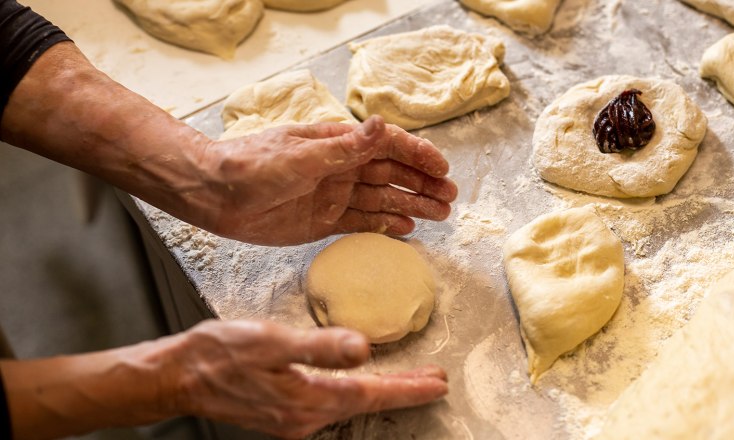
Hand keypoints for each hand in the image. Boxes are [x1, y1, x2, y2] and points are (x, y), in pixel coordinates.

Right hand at [171, 320, 448, 437]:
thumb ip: (319, 347)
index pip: (370, 394)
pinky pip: (333, 405)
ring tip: (409, 381)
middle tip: (434, 382)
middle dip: (403, 392)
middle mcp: (305, 417)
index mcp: (307, 400)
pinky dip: (357, 393)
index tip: (436, 383)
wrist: (179, 375)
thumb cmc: (220, 355)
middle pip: (366, 403)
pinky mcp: (283, 412)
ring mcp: (293, 419)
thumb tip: (361, 349)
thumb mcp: (271, 342)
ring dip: (383, 392)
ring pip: (352, 405)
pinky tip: (360, 383)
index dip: (407, 388)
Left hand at [199, 116, 457, 244]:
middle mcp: (340, 169)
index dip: (417, 155)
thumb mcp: (300, 155)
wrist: (215, 195)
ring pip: (382, 200)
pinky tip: (407, 228)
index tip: (442, 168)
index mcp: (336, 145)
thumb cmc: (252, 166)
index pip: (387, 146)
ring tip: (440, 214)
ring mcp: (333, 196)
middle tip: (450, 197)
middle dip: (422, 184)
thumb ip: (343, 147)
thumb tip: (380, 125)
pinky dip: (385, 225)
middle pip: (391, 174)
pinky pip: (362, 222)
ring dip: (411, 205)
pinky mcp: (323, 222)